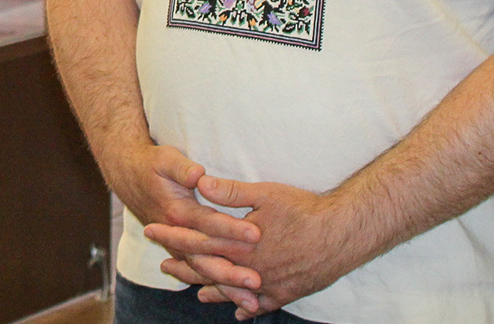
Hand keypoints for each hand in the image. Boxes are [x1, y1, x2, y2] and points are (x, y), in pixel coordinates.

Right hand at [107, 145, 263, 310]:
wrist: (129, 177)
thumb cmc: (152, 166)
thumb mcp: (165, 159)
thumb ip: (182, 168)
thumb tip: (197, 175)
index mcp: (176, 212)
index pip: (208, 223)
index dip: (231, 229)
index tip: (256, 234)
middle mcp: (176, 233)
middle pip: (206, 258)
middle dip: (231, 272)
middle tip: (256, 281)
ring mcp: (178, 246)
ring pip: (203, 272)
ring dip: (227, 288)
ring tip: (252, 303)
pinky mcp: (182, 251)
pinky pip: (201, 274)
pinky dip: (217, 289)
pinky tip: (236, 301)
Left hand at [146, 177, 363, 319]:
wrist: (343, 233)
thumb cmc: (304, 210)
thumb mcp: (265, 193)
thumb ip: (231, 191)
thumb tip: (199, 183)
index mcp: (239, 243)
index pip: (197, 239)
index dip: (173, 234)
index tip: (151, 229)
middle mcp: (249, 268)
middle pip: (209, 269)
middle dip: (184, 267)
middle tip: (163, 266)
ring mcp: (267, 284)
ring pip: (231, 291)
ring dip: (211, 291)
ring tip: (194, 293)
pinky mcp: (287, 292)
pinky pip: (262, 305)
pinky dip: (247, 307)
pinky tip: (239, 312)